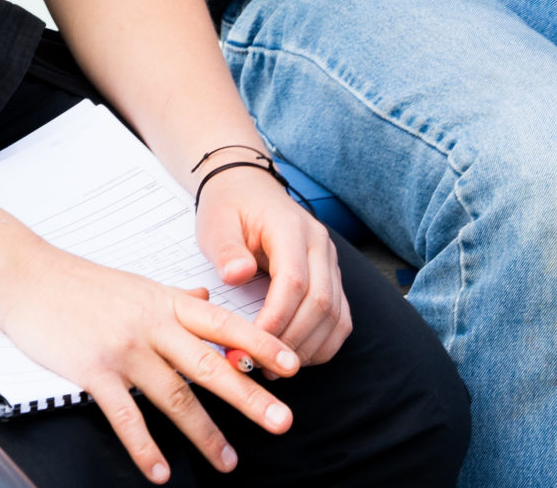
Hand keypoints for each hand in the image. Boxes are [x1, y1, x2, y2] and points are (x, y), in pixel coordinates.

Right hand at [0, 244, 305, 480]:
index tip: (294, 365)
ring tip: (228, 461)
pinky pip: (125, 416)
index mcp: (166, 302)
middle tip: (282, 420)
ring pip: (174, 396)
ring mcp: (123, 348)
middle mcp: (151, 325)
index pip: (223, 325)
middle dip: (249, 396)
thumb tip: (205, 299)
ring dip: (205, 433)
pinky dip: (145, 447)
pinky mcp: (92, 371)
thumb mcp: (136, 283)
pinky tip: (160, 471)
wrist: (26, 277)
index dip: (261, 345)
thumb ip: (174, 297)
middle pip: (209, 365)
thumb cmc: (80, 282)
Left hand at [191, 163, 350, 365]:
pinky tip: (296, 357)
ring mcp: (330, 262)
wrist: (247, 189)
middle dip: (292, 340)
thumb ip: (226, 250)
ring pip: (336, 316)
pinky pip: (340, 319)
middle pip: (320, 303)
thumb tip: (236, 276)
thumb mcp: (216, 223)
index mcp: (291, 228)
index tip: (253, 343)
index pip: (294, 281)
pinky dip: (322, 344)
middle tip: (261, 364)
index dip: (277, 318)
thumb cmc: (229, 208)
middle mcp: (320, 245)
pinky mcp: (332, 279)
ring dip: (308, 348)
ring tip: (275, 367)